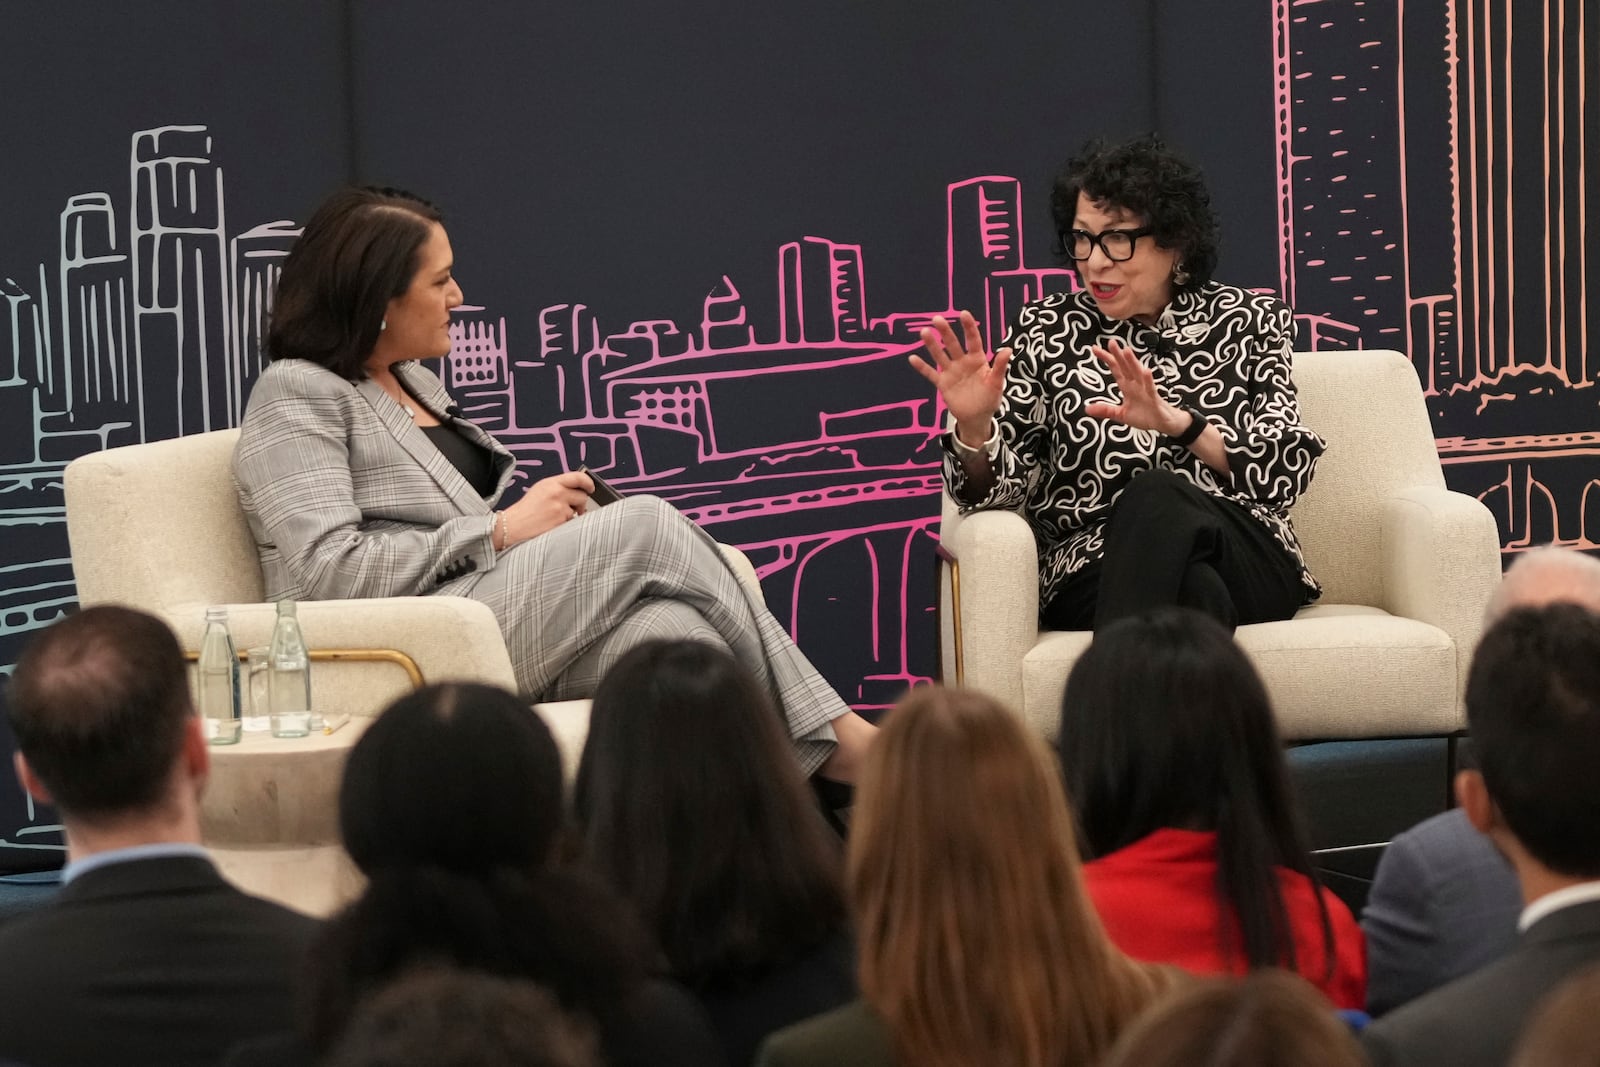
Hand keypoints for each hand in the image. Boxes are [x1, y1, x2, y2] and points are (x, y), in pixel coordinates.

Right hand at [501, 470, 593, 545]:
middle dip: (580, 503)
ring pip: (578, 511)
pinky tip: (554, 525)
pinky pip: (572, 522)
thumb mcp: (540, 490)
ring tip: (556, 518)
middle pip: (582, 495)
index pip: (578, 477)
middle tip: (575, 508)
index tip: (591, 488)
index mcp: (551, 483)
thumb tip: (577, 489)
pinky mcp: (561, 522)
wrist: (512, 527)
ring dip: (572, 515)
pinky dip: (567, 525)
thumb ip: (558, 487)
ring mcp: (560, 508)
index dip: (588, 482)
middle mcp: (557, 493)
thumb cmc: (525, 511)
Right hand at [909, 311, 1009, 445]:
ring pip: (940, 355)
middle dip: (945, 332)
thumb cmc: (989, 398)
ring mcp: (951, 372)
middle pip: (953, 344)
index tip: (963, 313)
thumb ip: (1000, 367)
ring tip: (924, 332)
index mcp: (977, 359)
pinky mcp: (942, 384)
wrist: (977, 417)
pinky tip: (912, 358)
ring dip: (932, 345)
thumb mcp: (996, 383)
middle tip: (937, 319)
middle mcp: (962, 362)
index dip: (968, 327)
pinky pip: (931, 374)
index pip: (973, 340)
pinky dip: (922, 367)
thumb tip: (1008, 349)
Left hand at [1083, 338, 1187, 434]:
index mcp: (1127, 386)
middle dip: (1118, 355)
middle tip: (1111, 342)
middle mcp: (1136, 384)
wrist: (1163, 423)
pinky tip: (1146, 371)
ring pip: (1138, 373)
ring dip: (1133, 362)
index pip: (1116, 369)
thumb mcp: (1121, 415)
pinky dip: (1148, 380)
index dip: (1107, 359)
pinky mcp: (1154, 398)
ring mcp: (1146, 390)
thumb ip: (1106, 410)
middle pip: (1126, 367)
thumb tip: (1087, 409)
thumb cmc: (1145, 416)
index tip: (1095, 348)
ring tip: (1126, 350)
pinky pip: (1151, 388)